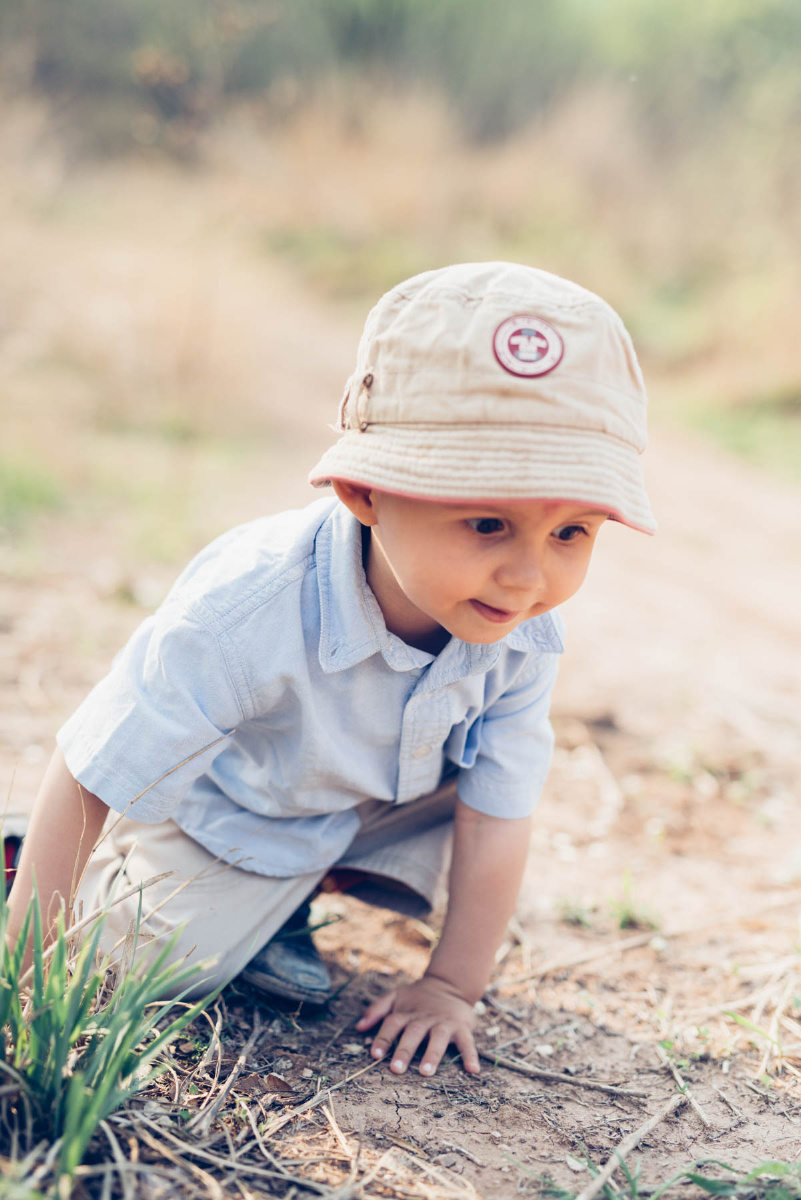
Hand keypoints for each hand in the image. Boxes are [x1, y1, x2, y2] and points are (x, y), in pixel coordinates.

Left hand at [355, 974, 479, 1076]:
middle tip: (396, 1068)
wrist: (449, 984)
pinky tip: (472, 1070)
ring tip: (425, 1071)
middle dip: (404, 1050)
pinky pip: (467, 1042)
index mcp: (407, 1012)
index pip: (392, 1023)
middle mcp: (424, 1018)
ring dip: (432, 1054)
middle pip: (413, 1032)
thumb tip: (358, 1027)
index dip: (383, 1038)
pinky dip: (471, 1055)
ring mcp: (443, 1023)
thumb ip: (377, 1010)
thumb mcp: (395, 996)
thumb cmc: (417, 997)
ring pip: (438, 1038)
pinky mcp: (461, 1028)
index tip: (374, 1054)